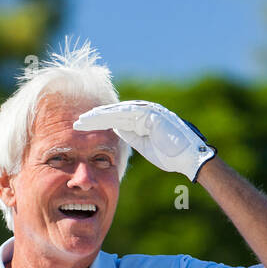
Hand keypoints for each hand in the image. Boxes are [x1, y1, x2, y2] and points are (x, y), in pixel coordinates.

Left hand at [74, 100, 215, 181]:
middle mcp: (143, 112)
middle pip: (113, 113)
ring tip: (81, 121)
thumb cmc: (171, 155)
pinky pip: (126, 113)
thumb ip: (131, 136)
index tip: (83, 130)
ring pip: (117, 111)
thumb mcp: (145, 146)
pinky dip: (110, 115)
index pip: (116, 120)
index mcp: (142, 120)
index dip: (99, 124)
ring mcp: (147, 111)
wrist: (189, 157)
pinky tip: (96, 119)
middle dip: (95, 118)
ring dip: (98, 116)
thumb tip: (116, 130)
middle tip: (76, 124)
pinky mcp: (150, 113)